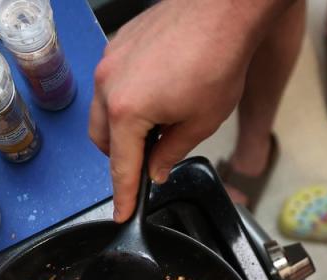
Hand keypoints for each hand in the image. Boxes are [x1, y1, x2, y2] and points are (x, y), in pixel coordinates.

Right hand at [89, 0, 279, 220]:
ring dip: (124, 127)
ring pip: (103, 111)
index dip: (124, 195)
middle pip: (102, 140)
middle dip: (124, 156)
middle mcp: (108, 85)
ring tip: (161, 122)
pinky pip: (112, 84)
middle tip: (153, 160)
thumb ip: (170, 153)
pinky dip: (126, 99)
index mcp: (126, 111)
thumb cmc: (217, 60)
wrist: (223, 11)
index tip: (122, 213)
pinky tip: (159, 95)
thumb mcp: (200, 123)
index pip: (121, 166)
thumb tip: (155, 169)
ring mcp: (110, 61)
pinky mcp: (118, 45)